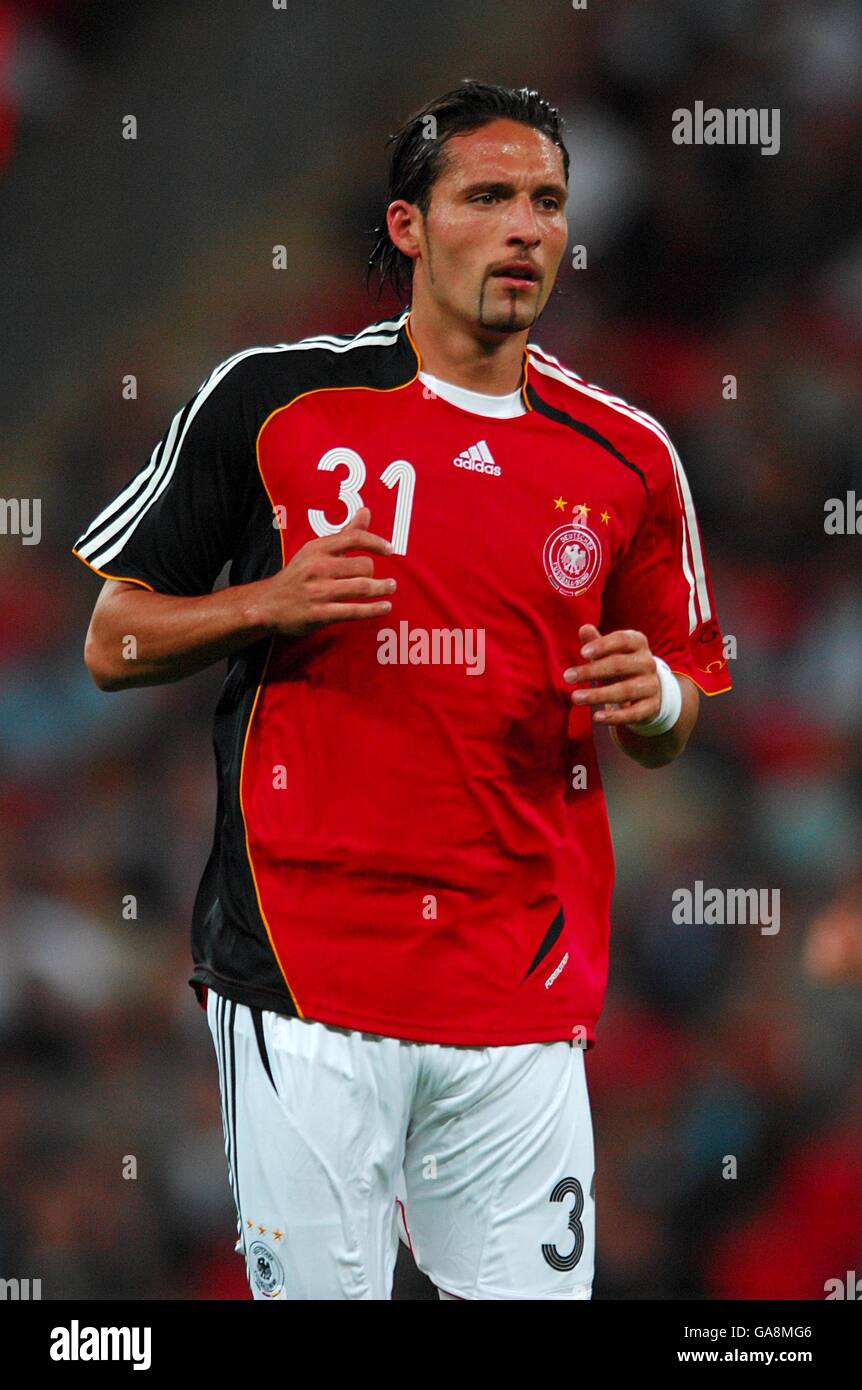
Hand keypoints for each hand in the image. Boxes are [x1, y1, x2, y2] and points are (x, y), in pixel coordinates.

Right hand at [256, 507, 395, 636]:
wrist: (268, 604)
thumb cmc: (297, 576)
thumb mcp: (315, 550)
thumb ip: (344, 533)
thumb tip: (366, 511)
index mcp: (317, 549)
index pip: (354, 538)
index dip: (376, 542)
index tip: (390, 549)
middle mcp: (318, 568)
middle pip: (363, 566)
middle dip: (374, 573)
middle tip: (382, 578)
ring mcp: (319, 592)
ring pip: (362, 587)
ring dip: (382, 589)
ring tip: (390, 588)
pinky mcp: (321, 614)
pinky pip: (355, 611)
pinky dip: (374, 609)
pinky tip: (385, 606)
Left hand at [563, 623, 660, 725]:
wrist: (649, 688)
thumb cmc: (622, 664)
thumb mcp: (610, 651)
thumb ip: (596, 642)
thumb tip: (584, 628)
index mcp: (638, 643)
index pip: (622, 640)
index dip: (603, 646)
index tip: (582, 653)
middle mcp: (648, 663)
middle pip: (619, 665)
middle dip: (592, 671)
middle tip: (567, 677)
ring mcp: (651, 685)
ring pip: (625, 691)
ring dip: (599, 695)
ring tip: (576, 697)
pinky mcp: (651, 707)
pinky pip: (634, 713)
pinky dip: (616, 717)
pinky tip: (597, 717)